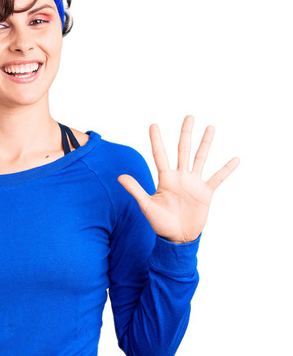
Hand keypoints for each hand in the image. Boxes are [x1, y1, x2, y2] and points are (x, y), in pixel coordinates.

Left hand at [117, 115, 239, 242]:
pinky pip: (217, 178)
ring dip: (205, 143)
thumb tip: (119, 177)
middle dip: (186, 133)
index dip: (156, 141)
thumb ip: (136, 190)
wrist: (177, 238)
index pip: (160, 155)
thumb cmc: (160, 223)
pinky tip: (235, 159)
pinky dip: (226, 169)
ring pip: (200, 158)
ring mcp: (194, 183)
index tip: (153, 125)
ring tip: (211, 127)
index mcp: (165, 179)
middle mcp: (180, 177)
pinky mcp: (206, 193)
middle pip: (183, 150)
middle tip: (189, 116)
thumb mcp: (147, 206)